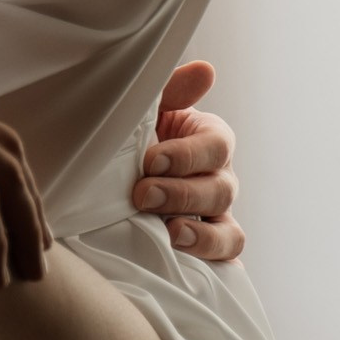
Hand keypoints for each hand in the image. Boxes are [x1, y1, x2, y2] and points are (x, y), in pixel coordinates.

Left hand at [131, 59, 242, 261]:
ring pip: (229, 233)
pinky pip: (224, 265)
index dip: (187, 155)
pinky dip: (212, 268)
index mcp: (210, 140)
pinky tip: (186, 268)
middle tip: (142, 195)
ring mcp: (216, 219)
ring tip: (170, 235)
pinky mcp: (207, 250)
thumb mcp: (148, 110)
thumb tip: (206, 70)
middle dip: (181, 194)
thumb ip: (172, 90)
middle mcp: (220, 180)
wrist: (110, 178)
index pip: (217, 146)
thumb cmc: (135, 137)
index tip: (151, 159)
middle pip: (220, 191)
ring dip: (201, 236)